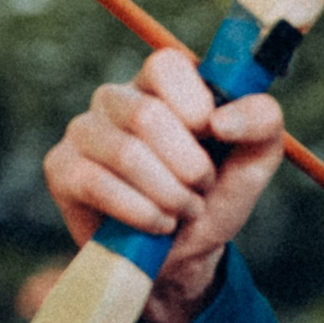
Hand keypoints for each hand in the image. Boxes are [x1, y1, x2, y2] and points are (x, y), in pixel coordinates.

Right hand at [42, 50, 284, 322]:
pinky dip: (141, 213)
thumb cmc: (215, 197)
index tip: (215, 137)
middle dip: (189, 166)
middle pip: (147, 115)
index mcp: (160, 84)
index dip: (195, 105)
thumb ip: (262, 122)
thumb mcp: (255, 160)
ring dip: (169, 194)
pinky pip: (98, 184)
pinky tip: (157, 224)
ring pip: (126, 153)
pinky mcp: (61, 168)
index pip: (166, 65)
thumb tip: (222, 119)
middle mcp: (115, 98)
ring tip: (183, 211)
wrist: (184, 257)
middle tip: (200, 189)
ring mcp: (83, 131)